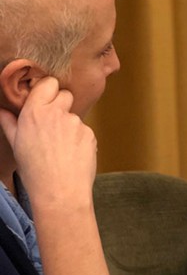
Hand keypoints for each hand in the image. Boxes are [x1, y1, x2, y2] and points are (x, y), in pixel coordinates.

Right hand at [0, 77, 97, 207]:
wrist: (60, 190)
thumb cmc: (34, 169)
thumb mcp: (16, 144)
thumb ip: (10, 123)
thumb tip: (2, 110)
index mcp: (35, 112)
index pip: (49, 83)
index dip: (48, 90)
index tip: (45, 99)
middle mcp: (57, 113)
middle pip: (65, 94)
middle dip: (60, 104)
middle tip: (52, 123)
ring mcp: (76, 122)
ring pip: (74, 115)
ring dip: (69, 125)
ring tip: (60, 147)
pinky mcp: (90, 133)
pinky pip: (84, 130)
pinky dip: (79, 138)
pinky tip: (71, 154)